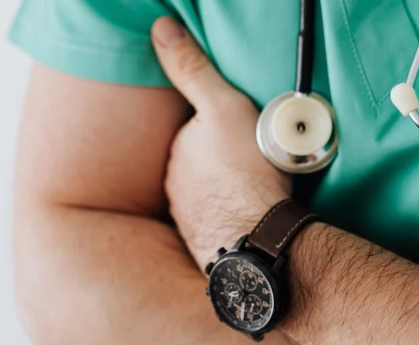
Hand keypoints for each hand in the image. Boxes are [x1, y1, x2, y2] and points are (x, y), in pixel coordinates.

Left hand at [151, 17, 290, 268]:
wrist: (257, 236)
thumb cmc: (245, 170)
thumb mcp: (223, 107)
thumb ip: (192, 69)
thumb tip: (161, 30)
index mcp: (178, 150)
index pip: (194, 132)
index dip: (220, 129)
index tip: (244, 133)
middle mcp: (175, 184)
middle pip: (199, 163)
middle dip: (220, 160)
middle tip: (255, 160)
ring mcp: (188, 215)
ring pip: (207, 192)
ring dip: (226, 189)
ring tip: (256, 188)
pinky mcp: (205, 241)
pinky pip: (218, 220)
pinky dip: (231, 215)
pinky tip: (250, 215)